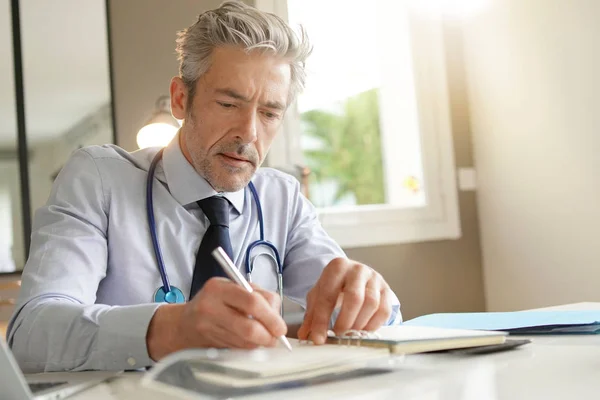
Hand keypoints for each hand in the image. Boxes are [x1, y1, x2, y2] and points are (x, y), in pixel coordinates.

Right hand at [147, 278, 285, 360]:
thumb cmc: (217, 301)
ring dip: (259, 343)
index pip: (252, 302)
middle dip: (267, 336)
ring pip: (244, 341)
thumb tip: (277, 316)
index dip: (270, 317)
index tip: (280, 327)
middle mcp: (210, 306)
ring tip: (263, 338)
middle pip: (248, 327)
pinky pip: (237, 348)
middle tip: (275, 338)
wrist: (185, 321)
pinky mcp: (208, 342)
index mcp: (220, 287)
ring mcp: (207, 326)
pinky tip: (248, 341)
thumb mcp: (235, 288)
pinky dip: (248, 347)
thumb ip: (259, 296)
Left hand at [297, 258, 391, 344]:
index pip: (328, 295)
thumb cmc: (334, 286)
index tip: (319, 338)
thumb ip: (311, 316)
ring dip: (359, 324)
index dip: (322, 320)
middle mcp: (357, 269)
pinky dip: (373, 325)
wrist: (352, 275)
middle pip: (354, 297)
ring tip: (350, 333)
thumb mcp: (318, 296)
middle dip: (345, 321)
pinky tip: (363, 330)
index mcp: (337, 267)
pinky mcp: (386, 289)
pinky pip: (384, 310)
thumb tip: (306, 336)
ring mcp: (374, 278)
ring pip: (371, 303)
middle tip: (338, 335)